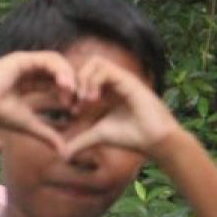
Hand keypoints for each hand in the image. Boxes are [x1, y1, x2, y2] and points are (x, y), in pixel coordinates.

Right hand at [0, 51, 77, 154]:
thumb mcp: (30, 124)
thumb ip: (48, 134)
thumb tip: (64, 152)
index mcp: (27, 84)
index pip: (54, 83)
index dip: (68, 94)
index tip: (76, 109)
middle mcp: (26, 71)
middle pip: (58, 71)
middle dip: (72, 83)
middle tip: (80, 99)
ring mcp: (23, 63)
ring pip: (56, 62)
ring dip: (68, 76)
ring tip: (72, 92)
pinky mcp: (21, 58)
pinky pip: (48, 59)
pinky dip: (60, 70)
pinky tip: (65, 85)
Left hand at [64, 56, 179, 161]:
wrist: (154, 141)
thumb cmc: (130, 136)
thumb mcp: (97, 135)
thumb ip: (79, 141)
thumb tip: (63, 155)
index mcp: (106, 89)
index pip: (83, 74)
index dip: (72, 88)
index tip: (70, 108)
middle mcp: (113, 81)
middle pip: (86, 64)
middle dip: (74, 81)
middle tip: (73, 102)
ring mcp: (122, 78)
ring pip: (95, 62)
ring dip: (84, 79)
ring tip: (84, 101)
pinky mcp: (129, 80)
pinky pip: (105, 69)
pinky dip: (93, 81)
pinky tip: (92, 100)